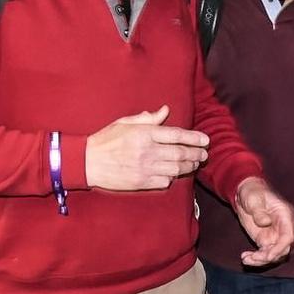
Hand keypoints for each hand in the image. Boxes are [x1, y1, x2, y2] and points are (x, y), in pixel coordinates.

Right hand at [84, 105, 209, 190]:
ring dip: (188, 167)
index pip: (176, 135)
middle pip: (180, 153)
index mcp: (144, 133)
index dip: (194, 138)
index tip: (205, 140)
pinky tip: (174, 174)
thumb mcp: (125, 123)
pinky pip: (165, 181)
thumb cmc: (105, 140)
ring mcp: (145, 168)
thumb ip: (147, 118)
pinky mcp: (141, 182)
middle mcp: (147, 151)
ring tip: (194, 164)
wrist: (87, 162)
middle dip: (196, 154)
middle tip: (203, 154)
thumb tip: (165, 111)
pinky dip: (172, 178)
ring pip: (176, 169)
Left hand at [233, 177, 293, 266]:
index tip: (268, 256)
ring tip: (246, 259)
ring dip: (261, 261)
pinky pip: (264, 255)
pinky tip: (245, 258)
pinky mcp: (265, 241)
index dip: (280, 248)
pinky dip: (255, 259)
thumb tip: (265, 222)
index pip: (288, 236)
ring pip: (274, 255)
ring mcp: (275, 236)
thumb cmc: (252, 193)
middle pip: (283, 249)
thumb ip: (259, 211)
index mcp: (285, 216)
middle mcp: (283, 228)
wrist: (245, 195)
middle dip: (270, 257)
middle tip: (254, 258)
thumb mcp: (253, 199)